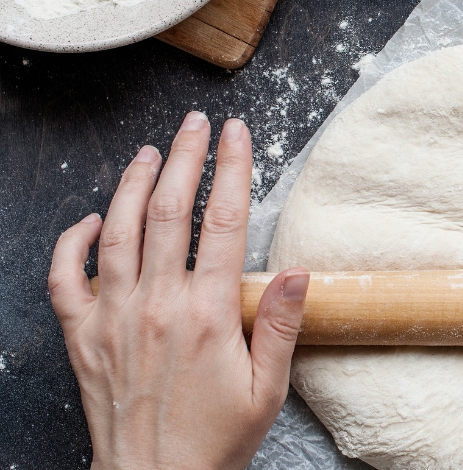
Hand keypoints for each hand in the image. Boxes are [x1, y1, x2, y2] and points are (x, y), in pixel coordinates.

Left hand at [49, 112, 310, 469]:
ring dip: (134, 182)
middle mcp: (157, 306)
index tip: (236, 134)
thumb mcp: (267, 390)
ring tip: (151, 151)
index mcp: (208, 315)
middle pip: (171, 211)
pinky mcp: (82, 335)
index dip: (232, 169)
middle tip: (195, 123)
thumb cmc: (214, 440)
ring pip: (118, 230)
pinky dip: (73, 240)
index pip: (225, 222)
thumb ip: (281, 326)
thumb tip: (298, 271)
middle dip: (185, 157)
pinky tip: (92, 217)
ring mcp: (113, 317)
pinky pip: (65, 276)